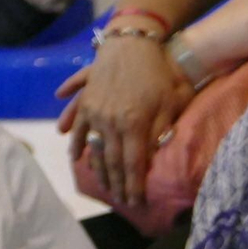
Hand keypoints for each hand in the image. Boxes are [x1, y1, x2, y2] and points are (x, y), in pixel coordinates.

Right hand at [57, 35, 192, 206]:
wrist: (131, 45)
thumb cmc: (158, 74)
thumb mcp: (170, 104)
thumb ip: (162, 132)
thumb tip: (156, 160)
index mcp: (134, 125)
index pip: (133, 165)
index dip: (134, 187)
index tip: (136, 203)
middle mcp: (111, 122)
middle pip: (113, 162)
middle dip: (118, 185)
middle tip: (122, 203)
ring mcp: (95, 112)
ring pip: (94, 149)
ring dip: (99, 170)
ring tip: (104, 188)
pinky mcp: (86, 102)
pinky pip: (79, 129)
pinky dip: (78, 145)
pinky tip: (77, 159)